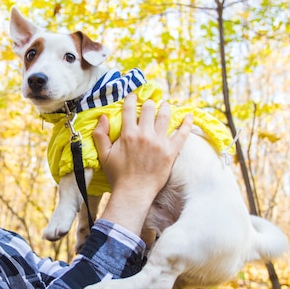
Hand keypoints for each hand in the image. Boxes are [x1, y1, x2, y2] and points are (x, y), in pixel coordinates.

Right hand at [93, 94, 192, 234]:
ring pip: (165, 116)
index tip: (133, 96)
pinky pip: (182, 134)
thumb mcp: (104, 155)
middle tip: (150, 104)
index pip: (130, 109)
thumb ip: (100, 135)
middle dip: (150, 103)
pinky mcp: (171, 151)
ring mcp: (159, 142)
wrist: (134, 192)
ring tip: (166, 105)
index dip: (132, 99)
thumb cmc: (118, 175)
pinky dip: (186, 123)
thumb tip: (103, 117)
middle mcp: (145, 135)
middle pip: (150, 109)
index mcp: (128, 134)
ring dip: (166, 108)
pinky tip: (189, 116)